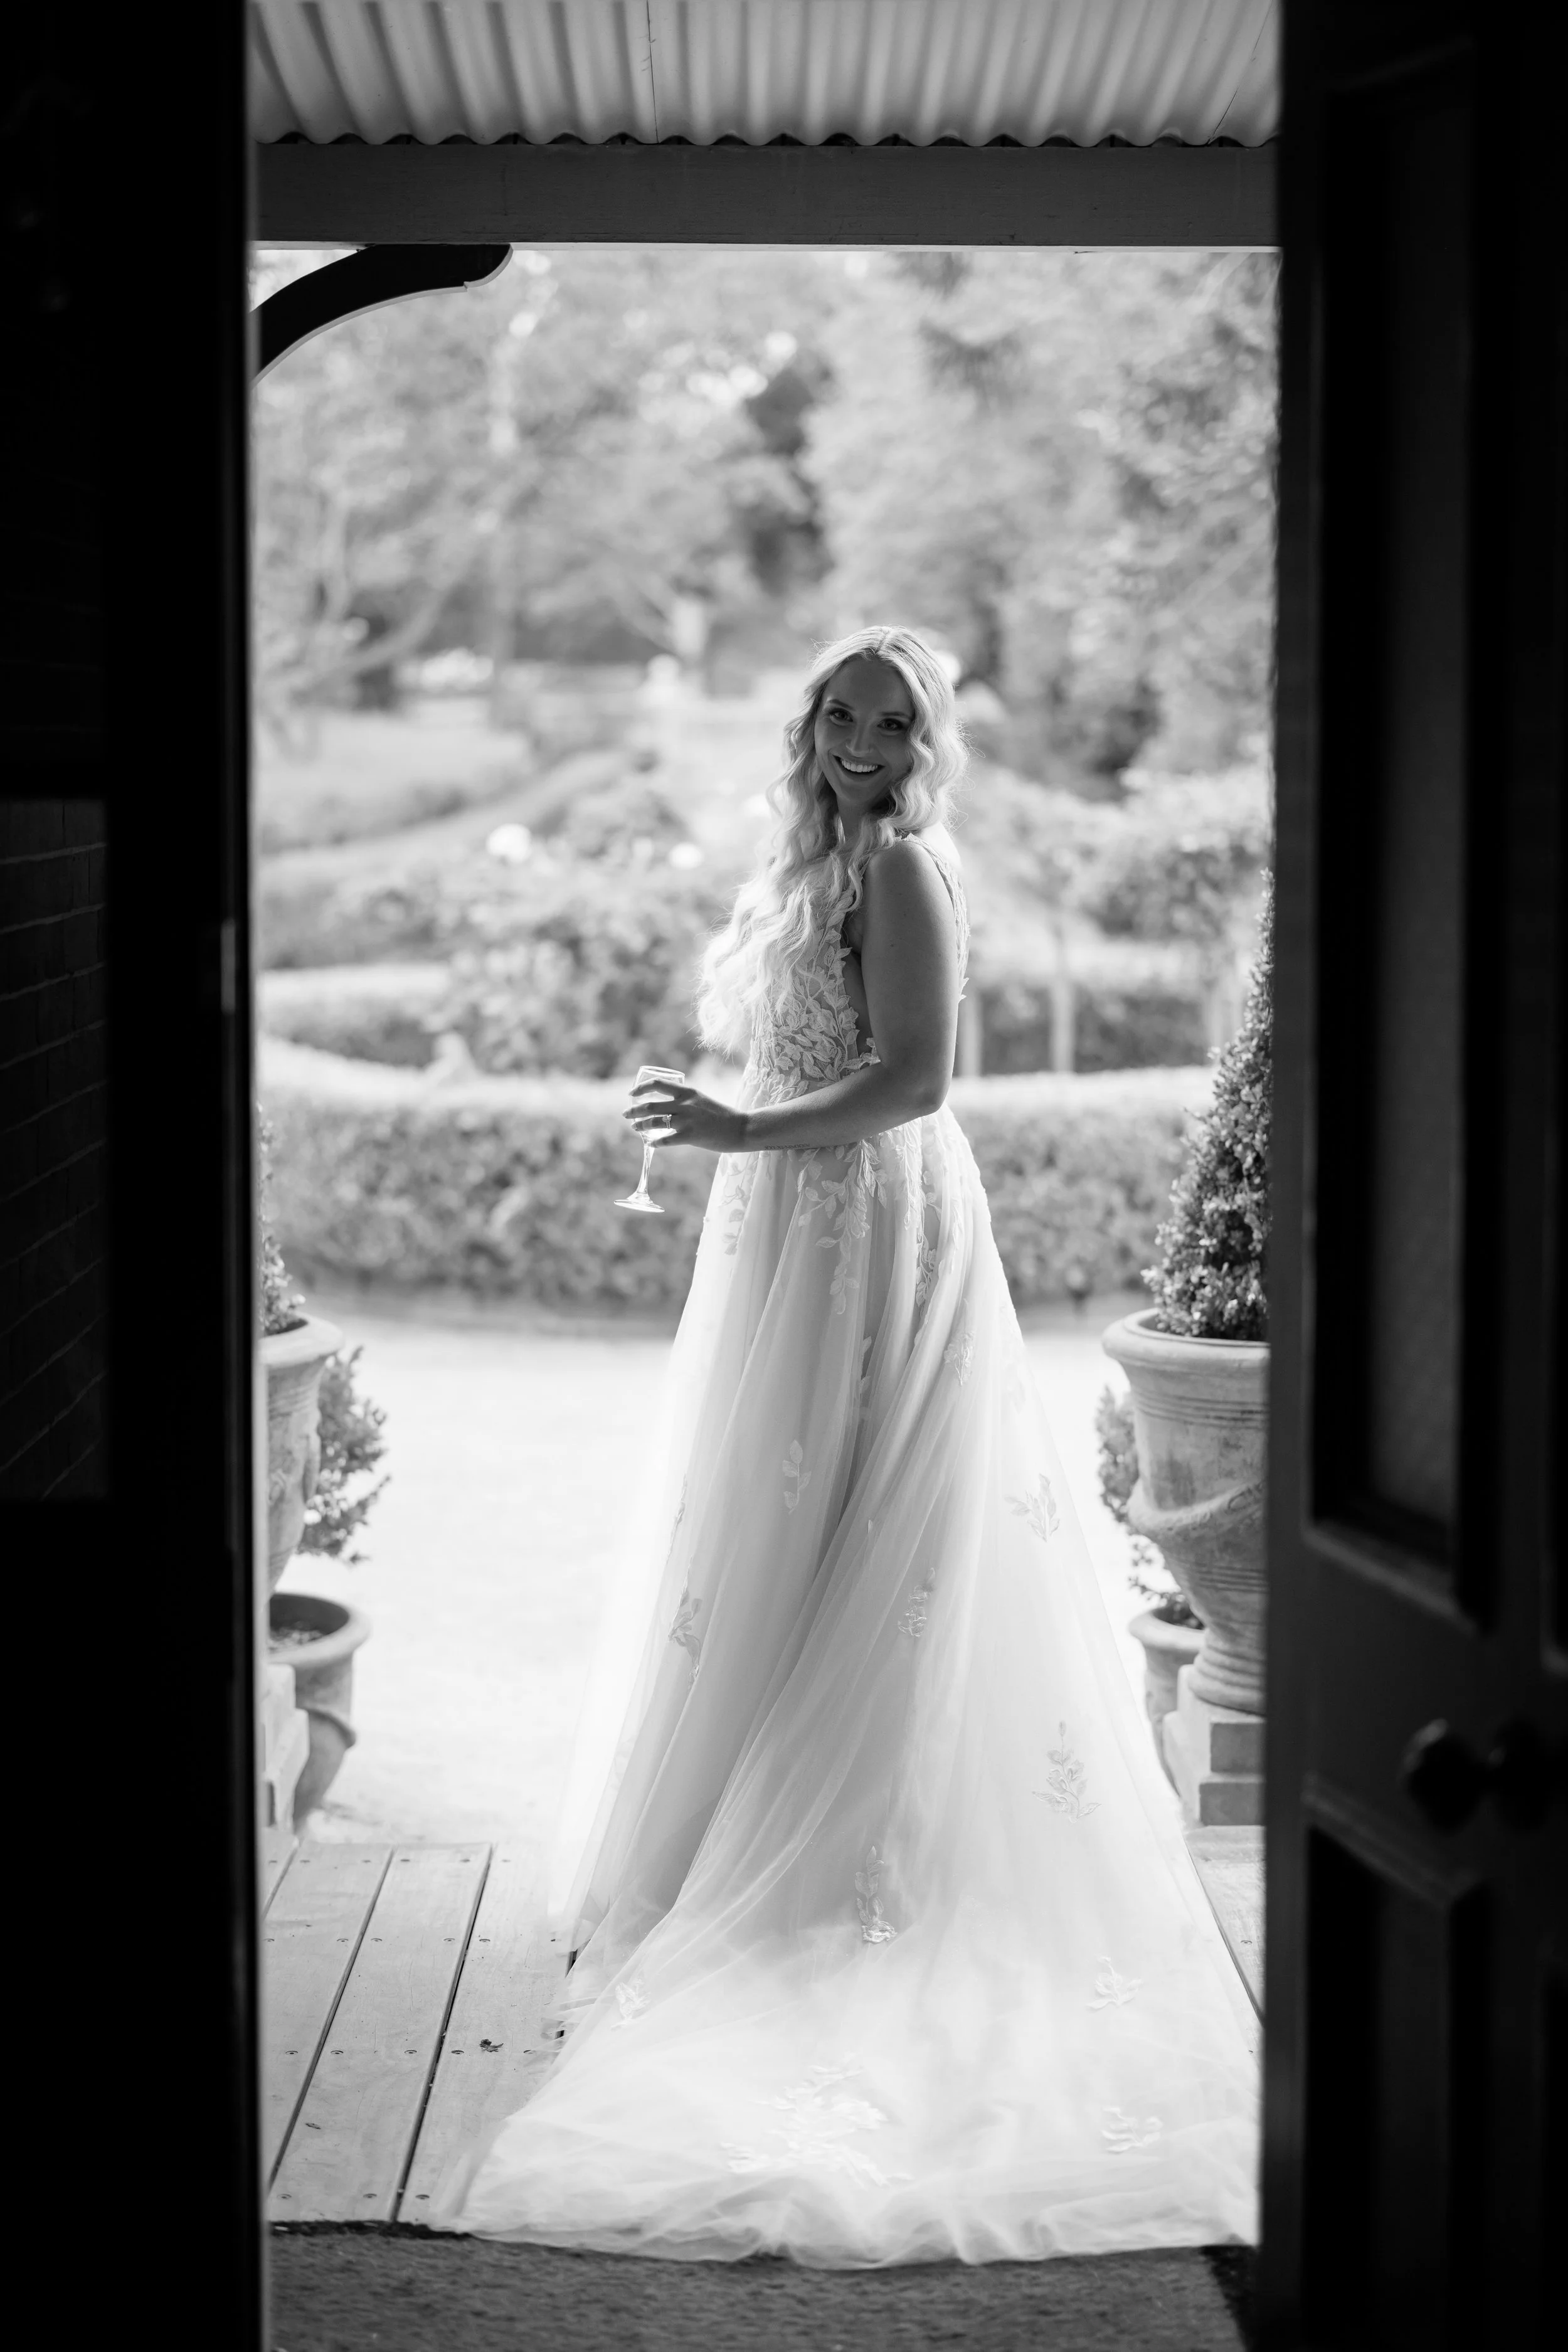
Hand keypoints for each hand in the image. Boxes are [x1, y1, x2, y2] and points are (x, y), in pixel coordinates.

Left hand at [623, 1077, 748, 1154]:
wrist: (741, 1127)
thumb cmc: (722, 1115)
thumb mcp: (702, 1100)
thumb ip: (685, 1102)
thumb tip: (668, 1107)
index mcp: (687, 1092)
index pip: (658, 1084)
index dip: (641, 1088)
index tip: (632, 1094)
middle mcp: (684, 1104)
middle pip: (650, 1105)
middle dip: (634, 1110)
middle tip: (626, 1115)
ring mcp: (687, 1121)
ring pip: (654, 1122)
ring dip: (641, 1125)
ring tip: (634, 1128)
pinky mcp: (690, 1136)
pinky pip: (665, 1140)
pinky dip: (655, 1142)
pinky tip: (651, 1143)